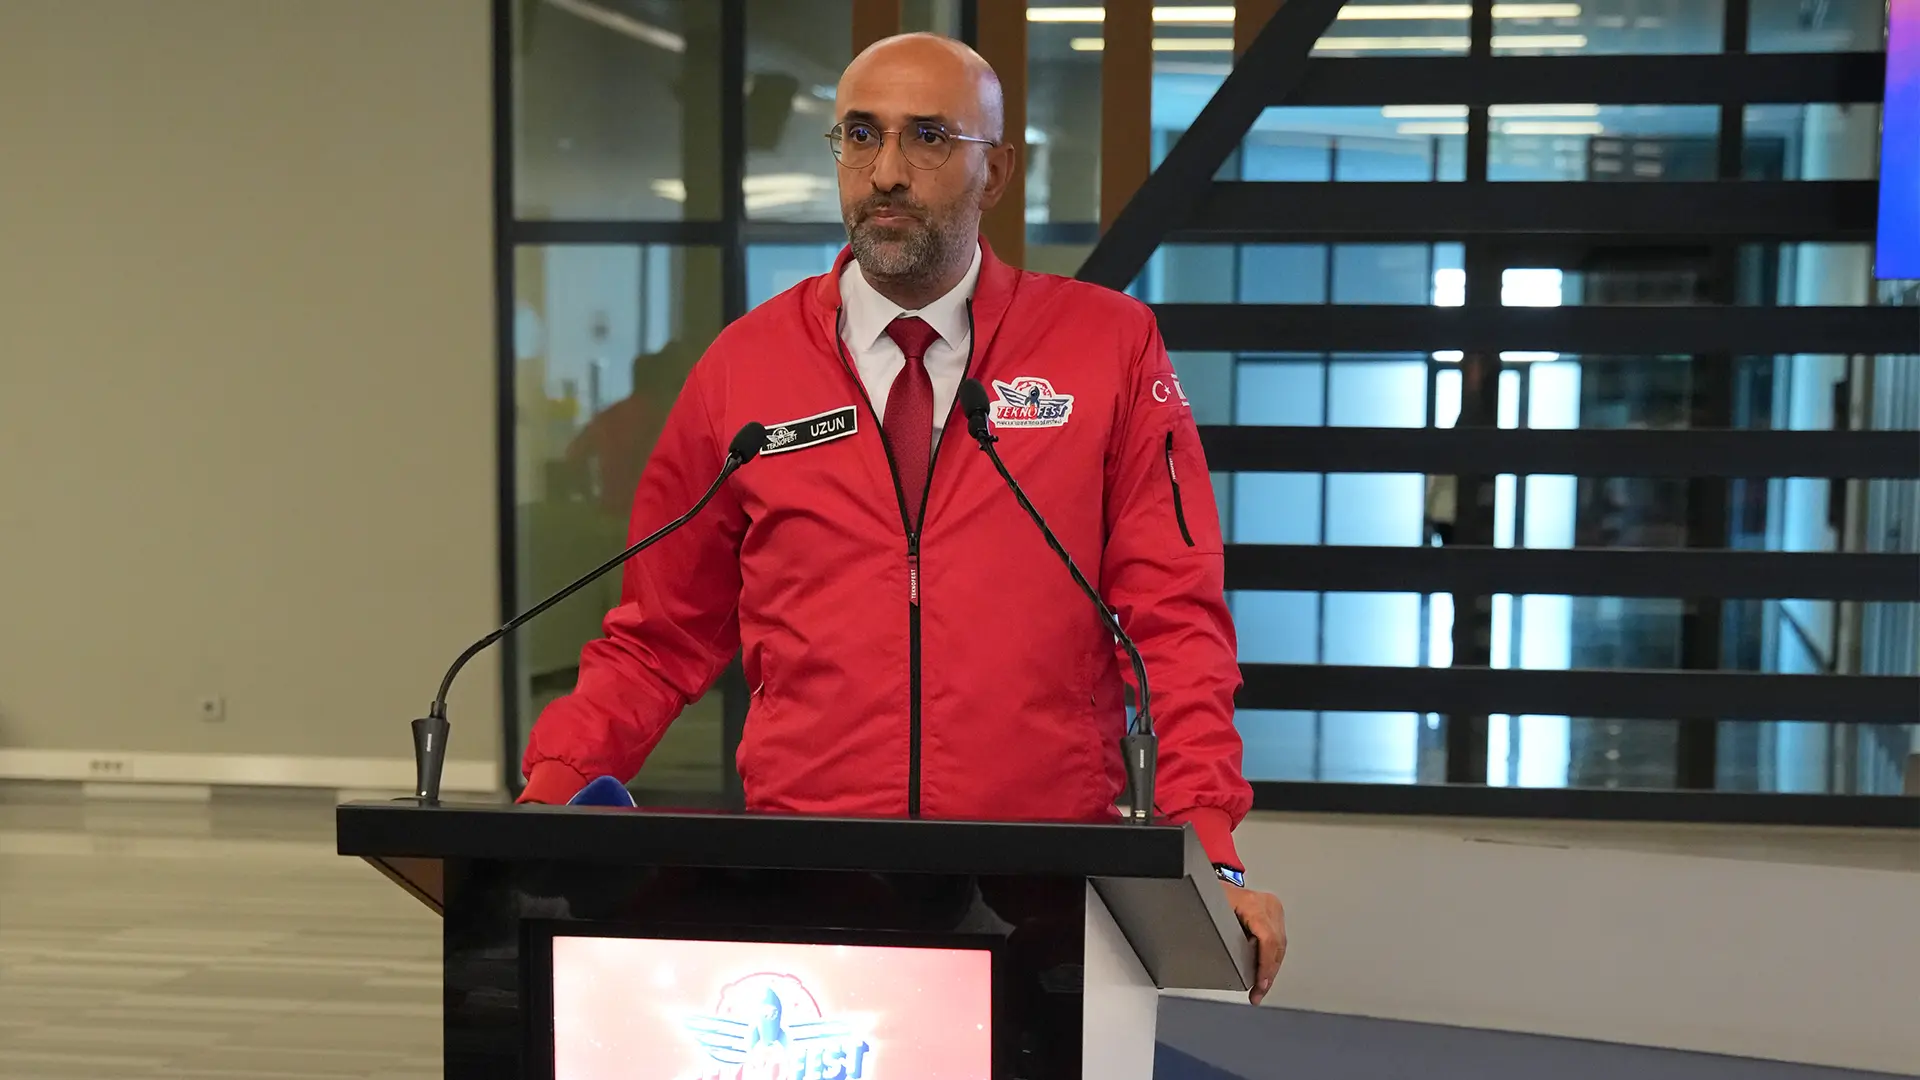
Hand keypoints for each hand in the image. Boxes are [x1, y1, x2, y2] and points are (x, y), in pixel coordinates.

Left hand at [1222, 882, 1285, 1004]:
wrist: (1214, 882)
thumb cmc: (1210, 894)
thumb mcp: (1213, 914)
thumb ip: (1223, 936)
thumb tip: (1226, 962)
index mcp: (1253, 904)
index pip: (1268, 940)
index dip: (1266, 966)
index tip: (1260, 984)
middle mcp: (1268, 904)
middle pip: (1277, 946)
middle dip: (1268, 974)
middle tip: (1258, 993)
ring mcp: (1273, 908)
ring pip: (1280, 946)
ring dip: (1271, 969)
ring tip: (1260, 988)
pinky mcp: (1274, 913)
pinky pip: (1278, 941)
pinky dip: (1271, 959)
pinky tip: (1264, 973)